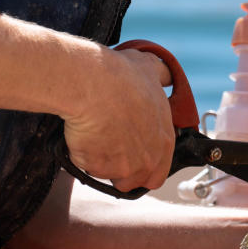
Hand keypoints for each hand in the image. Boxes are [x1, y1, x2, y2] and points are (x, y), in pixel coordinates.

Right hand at [62, 44, 174, 191]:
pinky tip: (82, 132)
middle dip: (123, 171)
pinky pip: (87, 166)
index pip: (159, 172)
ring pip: (109, 175)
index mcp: (163, 141)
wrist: (92, 84)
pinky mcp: (97, 168)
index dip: (145, 164)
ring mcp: (122, 167)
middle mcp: (147, 159)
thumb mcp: (151, 68)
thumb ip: (162, 76)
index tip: (132, 152)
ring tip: (95, 135)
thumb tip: (165, 75)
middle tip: (111, 148)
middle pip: (135, 180)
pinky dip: (82, 154)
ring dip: (102, 162)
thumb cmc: (121, 75)